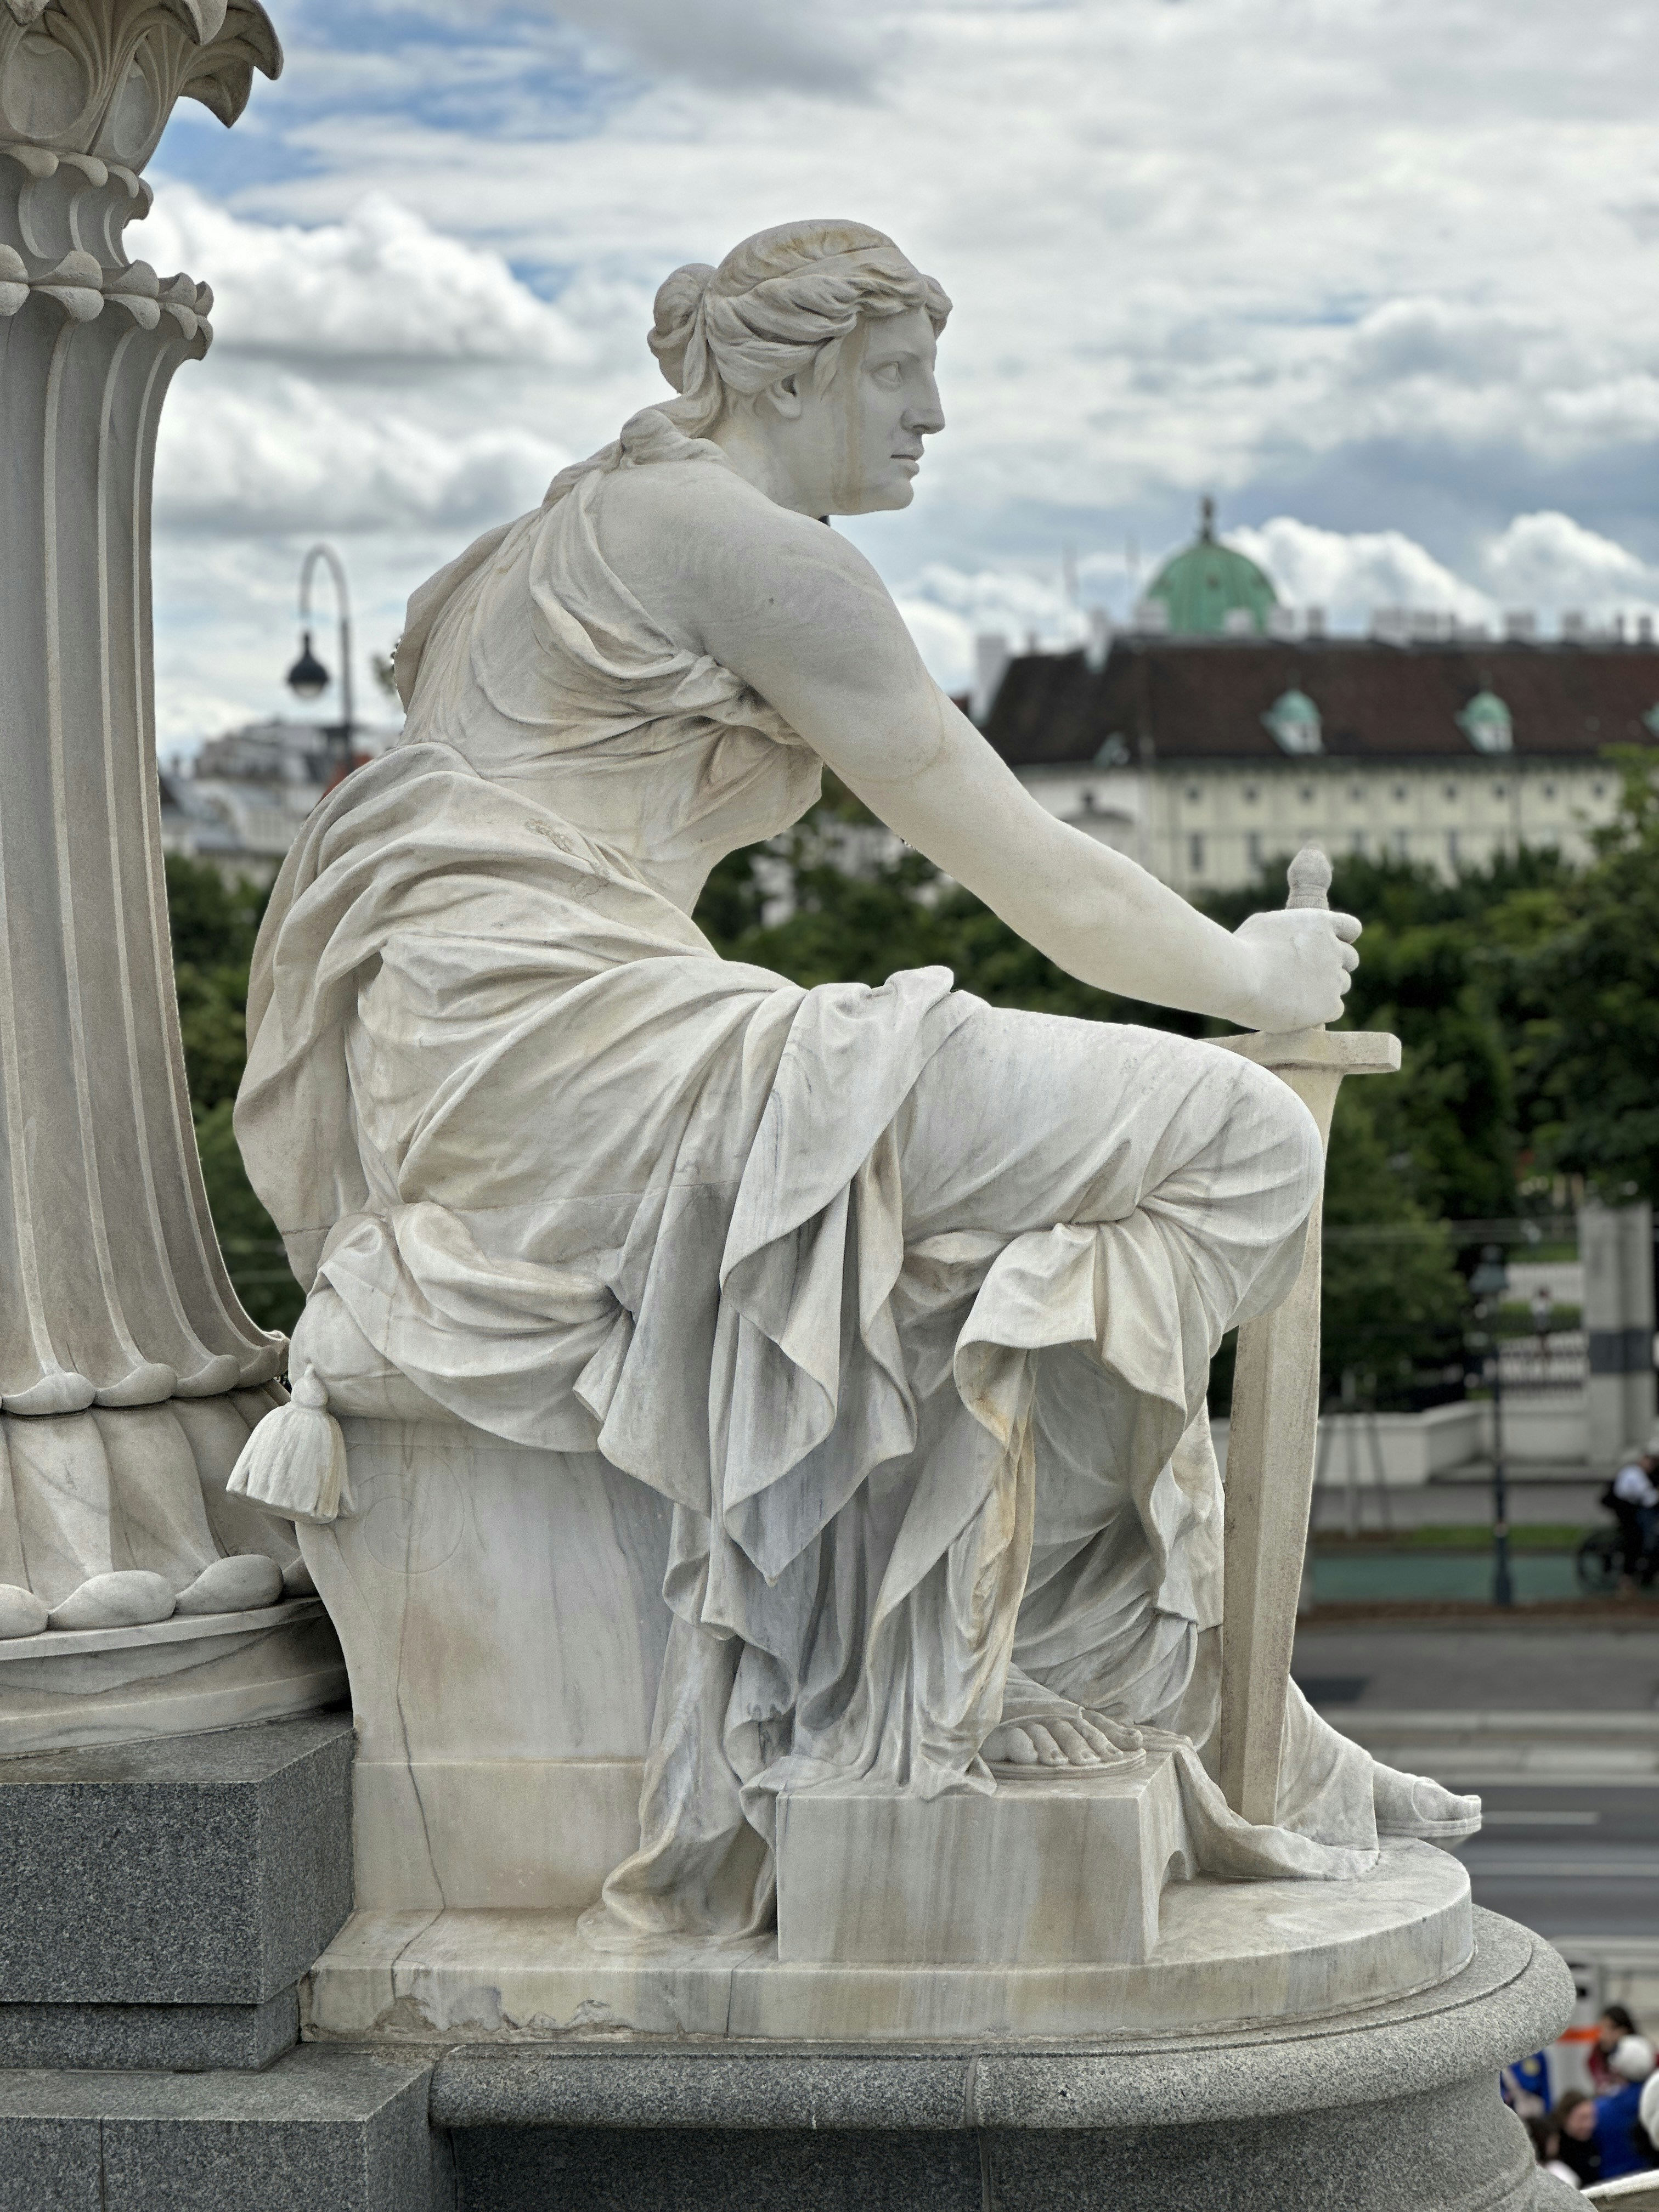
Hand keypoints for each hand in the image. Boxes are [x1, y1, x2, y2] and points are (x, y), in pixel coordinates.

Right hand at [1230, 906, 1359, 1031]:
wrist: (1238, 976)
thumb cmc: (1241, 948)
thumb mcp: (1265, 925)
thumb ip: (1287, 930)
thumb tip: (1286, 939)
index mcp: (1320, 923)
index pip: (1351, 929)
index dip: (1341, 939)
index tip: (1326, 949)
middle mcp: (1333, 948)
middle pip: (1351, 960)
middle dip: (1334, 966)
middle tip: (1308, 977)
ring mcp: (1333, 977)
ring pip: (1342, 985)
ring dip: (1326, 989)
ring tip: (1296, 995)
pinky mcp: (1329, 1005)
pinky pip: (1336, 1009)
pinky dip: (1321, 1011)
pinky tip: (1298, 1010)